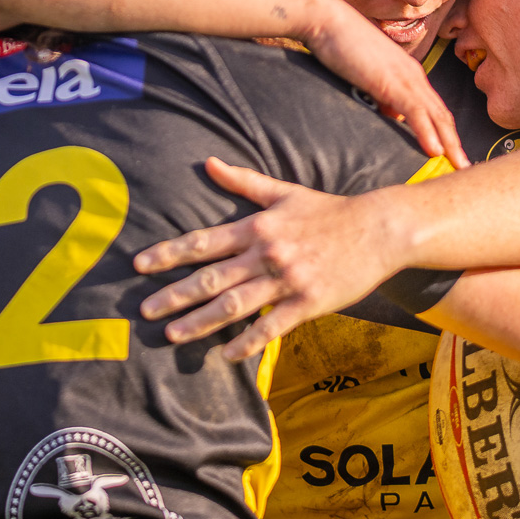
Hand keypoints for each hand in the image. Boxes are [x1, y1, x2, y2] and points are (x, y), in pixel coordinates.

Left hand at [134, 158, 403, 360]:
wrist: (379, 229)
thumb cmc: (330, 211)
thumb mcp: (285, 191)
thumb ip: (244, 181)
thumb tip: (207, 162)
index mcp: (257, 226)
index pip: (203, 241)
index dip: (168, 253)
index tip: (140, 265)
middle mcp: (266, 252)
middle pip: (210, 278)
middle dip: (174, 295)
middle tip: (144, 311)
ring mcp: (286, 279)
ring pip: (234, 305)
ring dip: (199, 322)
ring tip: (172, 335)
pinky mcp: (308, 302)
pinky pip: (271, 326)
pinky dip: (247, 342)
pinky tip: (227, 356)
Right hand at [303, 3, 466, 169]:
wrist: (328, 21)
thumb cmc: (343, 46)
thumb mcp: (369, 76)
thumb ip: (383, 95)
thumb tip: (393, 115)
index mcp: (409, 74)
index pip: (435, 109)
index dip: (446, 132)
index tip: (453, 153)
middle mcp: (414, 76)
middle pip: (442, 115)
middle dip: (455, 143)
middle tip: (465, 166)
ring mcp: (405, 78)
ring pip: (436, 116)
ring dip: (449, 144)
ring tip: (459, 166)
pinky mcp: (391, 81)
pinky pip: (415, 112)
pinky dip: (427, 132)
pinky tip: (435, 151)